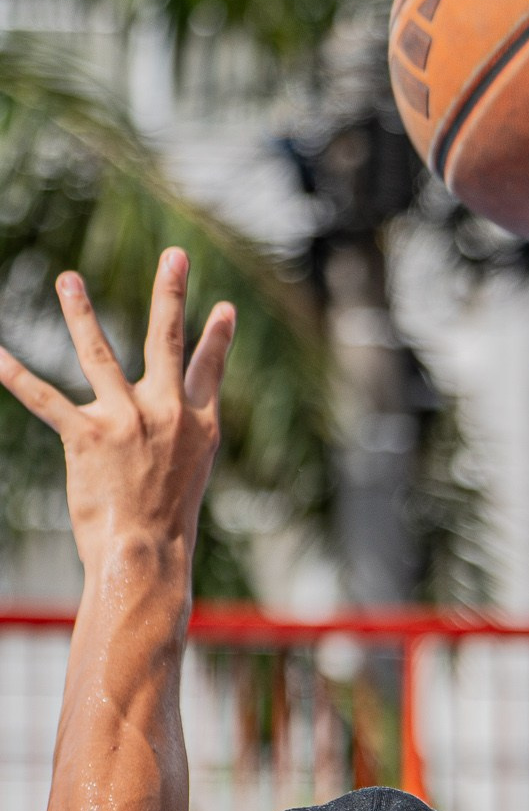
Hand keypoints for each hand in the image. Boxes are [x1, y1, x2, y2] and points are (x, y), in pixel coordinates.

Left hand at [0, 251, 233, 582]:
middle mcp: (167, 413)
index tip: (224, 309)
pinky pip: (43, 397)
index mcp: (199, 425)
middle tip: (175, 256)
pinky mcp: (88, 436)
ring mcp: (128, 421)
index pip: (209, 370)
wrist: (149, 554)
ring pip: (99, 354)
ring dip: (81, 313)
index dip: (217, 338)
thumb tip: (175, 426)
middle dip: (171, 293)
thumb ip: (182, 441)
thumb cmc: (167, 526)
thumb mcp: (189, 478)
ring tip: (69, 280)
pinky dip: (14, 374)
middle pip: (168, 340)